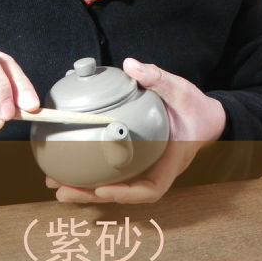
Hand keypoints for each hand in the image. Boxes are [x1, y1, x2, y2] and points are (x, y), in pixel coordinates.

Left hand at [47, 58, 225, 203]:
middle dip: (91, 195)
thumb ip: (157, 78)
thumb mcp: (181, 90)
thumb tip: (131, 65)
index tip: (103, 188)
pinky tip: (67, 170)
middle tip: (62, 190)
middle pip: (123, 193)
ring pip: (114, 187)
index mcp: (169, 161)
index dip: (126, 193)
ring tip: (56, 184)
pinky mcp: (135, 161)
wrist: (205, 118)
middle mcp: (155, 170)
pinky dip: (90, 175)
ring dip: (85, 189)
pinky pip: (112, 174)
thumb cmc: (195, 108)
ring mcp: (144, 168)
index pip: (151, 188)